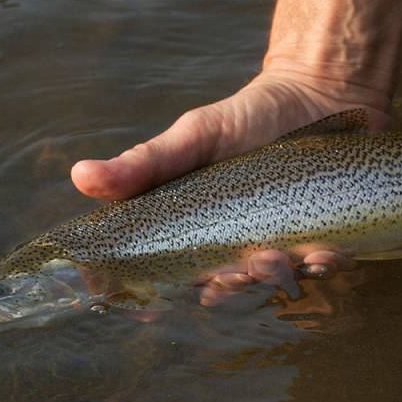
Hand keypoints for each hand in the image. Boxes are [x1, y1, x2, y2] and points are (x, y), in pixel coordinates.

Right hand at [71, 0, 401, 298]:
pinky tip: (322, 255)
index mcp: (191, 226)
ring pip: (266, 283)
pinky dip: (319, 266)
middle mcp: (230, 245)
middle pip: (214, 287)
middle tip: (230, 274)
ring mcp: (275, 245)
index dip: (142, 295)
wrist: (319, 95)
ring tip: (274, 259)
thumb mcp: (195, 136)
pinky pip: (318, 267)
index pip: (155, 272)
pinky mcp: (319, 239)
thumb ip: (146, 163)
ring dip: (267, 280)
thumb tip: (79, 176)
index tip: (143, 306)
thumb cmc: (250, 117)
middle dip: (221, 287)